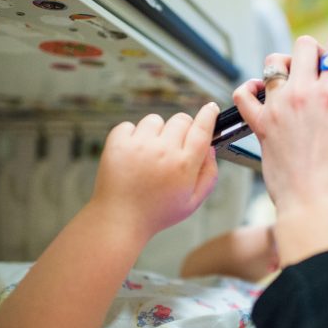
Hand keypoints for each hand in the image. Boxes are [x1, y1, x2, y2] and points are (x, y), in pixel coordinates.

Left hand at [91, 103, 218, 238]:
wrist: (119, 219)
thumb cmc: (157, 212)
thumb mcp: (193, 201)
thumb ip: (209, 174)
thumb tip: (210, 148)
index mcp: (184, 165)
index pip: (202, 129)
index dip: (208, 114)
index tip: (210, 108)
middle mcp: (163, 151)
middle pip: (181, 119)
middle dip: (182, 128)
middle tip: (174, 146)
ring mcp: (139, 145)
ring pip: (155, 120)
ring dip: (156, 132)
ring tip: (149, 154)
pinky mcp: (117, 143)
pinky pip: (129, 125)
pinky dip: (131, 136)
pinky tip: (132, 155)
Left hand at [234, 33, 327, 263]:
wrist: (315, 206)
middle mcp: (302, 94)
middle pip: (303, 46)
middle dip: (314, 51)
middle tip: (321, 69)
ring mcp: (277, 108)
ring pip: (273, 63)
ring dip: (285, 65)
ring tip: (295, 80)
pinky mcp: (260, 124)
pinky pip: (243, 94)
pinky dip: (249, 88)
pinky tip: (261, 91)